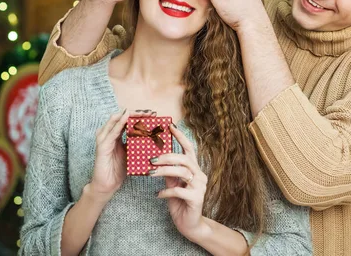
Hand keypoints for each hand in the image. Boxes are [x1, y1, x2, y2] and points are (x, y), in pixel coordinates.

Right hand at [89, 109, 155, 202]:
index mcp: (116, 134)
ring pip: (116, 120)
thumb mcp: (132, 153)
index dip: (139, 115)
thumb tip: (154, 136)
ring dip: (130, 115)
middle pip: (122, 116)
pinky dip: (119, 123)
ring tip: (143, 113)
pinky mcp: (102, 146)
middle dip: (137, 113)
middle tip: (150, 112)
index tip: (153, 114)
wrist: (108, 184)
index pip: (127, 119)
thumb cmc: (119, 169)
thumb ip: (138, 143)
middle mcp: (109, 133)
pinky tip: (126, 118)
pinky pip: (112, 132)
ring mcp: (104, 138)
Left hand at [152, 125, 208, 240]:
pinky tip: (158, 195)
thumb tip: (156, 158)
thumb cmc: (180, 202)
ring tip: (150, 173)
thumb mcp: (173, 184)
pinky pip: (179, 191)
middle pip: (185, 159)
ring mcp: (200, 187)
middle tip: (151, 158)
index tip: (170, 126)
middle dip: (167, 156)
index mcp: (194, 169)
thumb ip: (169, 172)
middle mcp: (200, 175)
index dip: (180, 136)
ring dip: (164, 171)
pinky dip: (166, 192)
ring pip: (182, 172)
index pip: (189, 148)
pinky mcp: (196, 199)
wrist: (190, 225)